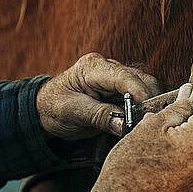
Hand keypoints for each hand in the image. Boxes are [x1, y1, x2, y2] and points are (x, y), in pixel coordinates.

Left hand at [36, 53, 161, 139]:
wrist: (44, 109)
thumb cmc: (53, 107)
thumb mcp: (73, 113)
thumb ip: (99, 116)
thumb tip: (125, 124)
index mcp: (93, 67)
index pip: (124, 76)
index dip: (140, 93)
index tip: (148, 112)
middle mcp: (108, 67)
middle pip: (141, 80)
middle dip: (149, 101)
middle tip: (148, 123)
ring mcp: (116, 78)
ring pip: (146, 88)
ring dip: (149, 106)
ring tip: (144, 125)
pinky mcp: (121, 90)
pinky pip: (141, 97)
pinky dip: (144, 110)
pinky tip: (140, 123)